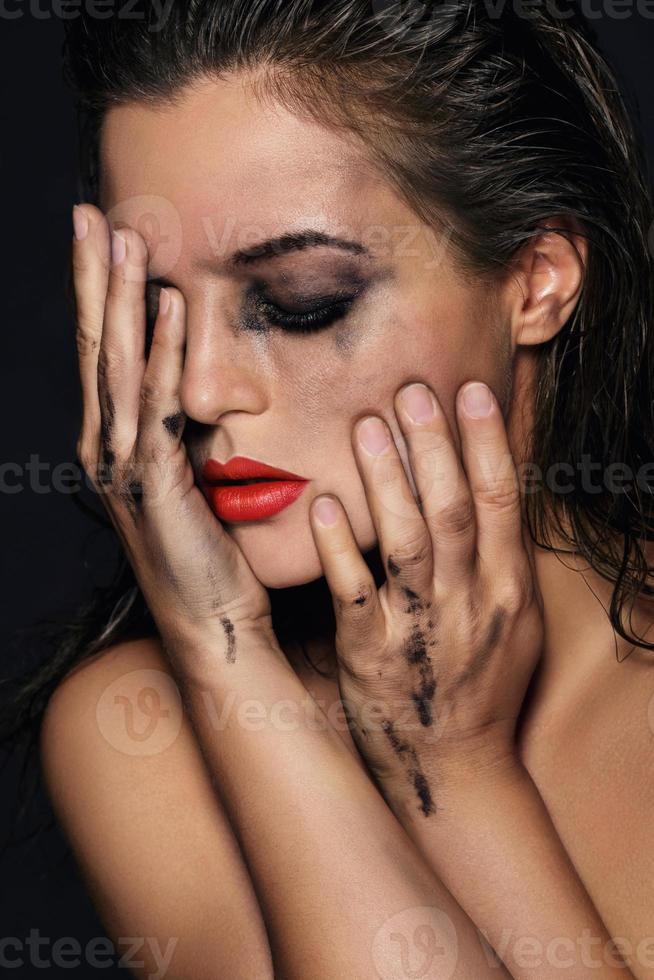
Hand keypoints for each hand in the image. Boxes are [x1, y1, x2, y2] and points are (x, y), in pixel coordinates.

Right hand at [72, 205, 274, 675]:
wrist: (215, 625)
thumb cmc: (208, 556)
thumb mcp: (190, 482)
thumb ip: (181, 434)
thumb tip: (198, 389)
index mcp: (114, 445)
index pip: (104, 355)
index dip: (99, 295)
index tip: (100, 237)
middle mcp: (107, 450)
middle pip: (98, 349)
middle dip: (93, 279)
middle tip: (86, 215)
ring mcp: (126, 468)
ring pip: (120, 368)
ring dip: (122, 301)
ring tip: (122, 239)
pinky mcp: (157, 485)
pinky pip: (160, 408)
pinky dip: (164, 356)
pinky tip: (171, 309)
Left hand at [309, 380, 543, 813]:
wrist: (453, 766)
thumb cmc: (481, 684)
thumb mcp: (513, 621)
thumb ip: (501, 558)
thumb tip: (491, 489)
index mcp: (509, 589)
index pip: (504, 501)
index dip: (487, 443)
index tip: (469, 391)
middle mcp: (469, 604)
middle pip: (455, 511)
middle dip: (434, 447)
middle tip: (411, 390)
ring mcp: (421, 629)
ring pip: (408, 543)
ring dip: (387, 481)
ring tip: (366, 426)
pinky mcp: (372, 654)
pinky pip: (354, 594)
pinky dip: (340, 549)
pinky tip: (323, 505)